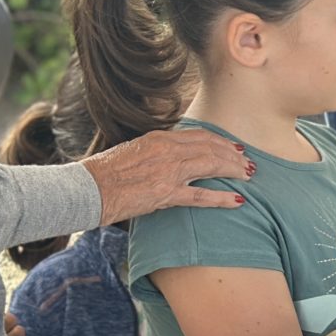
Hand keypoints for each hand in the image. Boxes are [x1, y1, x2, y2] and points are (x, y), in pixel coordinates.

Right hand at [82, 128, 254, 224]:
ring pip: (212, 165)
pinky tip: (237, 200)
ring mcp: (168, 171)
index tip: (235, 147)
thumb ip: (156, 151)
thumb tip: (172, 156)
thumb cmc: (104, 173)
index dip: (221, 142)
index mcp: (159, 138)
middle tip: (248, 164)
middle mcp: (167, 150)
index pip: (200, 136)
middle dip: (233, 156)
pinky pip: (201, 195)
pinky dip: (222, 197)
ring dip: (234, 170)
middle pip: (211, 148)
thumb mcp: (133, 151)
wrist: (86, 189)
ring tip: (248, 176)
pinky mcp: (165, 194)